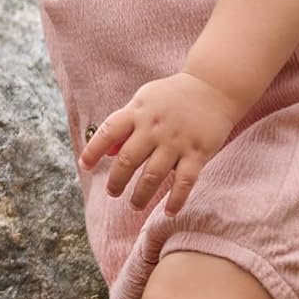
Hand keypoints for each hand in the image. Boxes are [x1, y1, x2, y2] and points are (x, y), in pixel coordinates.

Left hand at [78, 72, 238, 216]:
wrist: (214, 86)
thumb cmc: (174, 96)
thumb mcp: (144, 101)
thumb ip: (125, 125)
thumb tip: (106, 153)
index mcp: (138, 112)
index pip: (108, 131)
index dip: (93, 150)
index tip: (84, 167)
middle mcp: (154, 127)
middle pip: (128, 159)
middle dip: (116, 181)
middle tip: (113, 192)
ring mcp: (176, 141)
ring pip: (153, 175)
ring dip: (141, 195)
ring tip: (135, 204)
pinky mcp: (198, 152)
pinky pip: (185, 182)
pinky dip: (176, 199)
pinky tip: (168, 211)